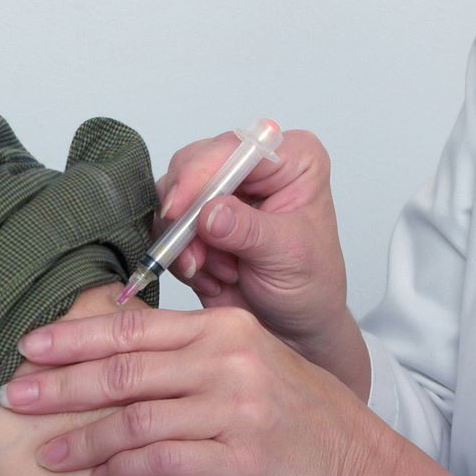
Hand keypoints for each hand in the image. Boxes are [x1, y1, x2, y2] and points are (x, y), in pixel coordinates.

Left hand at [0, 306, 390, 475]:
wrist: (358, 466)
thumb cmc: (298, 414)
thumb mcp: (248, 359)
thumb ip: (190, 348)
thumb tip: (116, 342)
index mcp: (223, 328)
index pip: (133, 326)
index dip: (74, 337)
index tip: (28, 347)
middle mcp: (227, 361)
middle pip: (123, 369)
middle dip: (60, 385)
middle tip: (13, 396)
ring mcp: (236, 410)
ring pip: (136, 419)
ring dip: (83, 439)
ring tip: (46, 455)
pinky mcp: (243, 460)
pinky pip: (166, 463)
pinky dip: (125, 472)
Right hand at [158, 129, 366, 393]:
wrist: (294, 328)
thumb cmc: (310, 287)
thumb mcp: (289, 256)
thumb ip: (249, 231)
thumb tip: (210, 212)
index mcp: (291, 159)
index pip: (236, 147)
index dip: (202, 173)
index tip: (181, 208)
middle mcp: (253, 167)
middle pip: (194, 164)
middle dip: (187, 213)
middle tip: (193, 253)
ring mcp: (221, 192)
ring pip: (172, 195)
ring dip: (184, 240)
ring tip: (214, 271)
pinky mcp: (196, 218)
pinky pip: (165, 226)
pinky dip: (180, 256)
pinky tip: (210, 276)